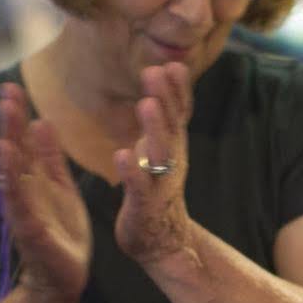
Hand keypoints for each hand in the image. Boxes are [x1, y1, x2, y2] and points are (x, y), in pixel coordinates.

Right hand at [0, 82, 89, 302]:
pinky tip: (8, 159)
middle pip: (14, 151)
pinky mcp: (28, 229)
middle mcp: (24, 191)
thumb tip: (42, 122)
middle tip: (6, 92)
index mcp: (35, 179)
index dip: (18, 115)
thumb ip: (50, 158)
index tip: (12, 87)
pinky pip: (19, 201)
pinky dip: (13, 180)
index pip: (23, 141)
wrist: (64, 277)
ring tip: (5, 118)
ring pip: (12, 173)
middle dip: (10, 123)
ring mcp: (23, 209)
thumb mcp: (61, 188)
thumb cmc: (61, 232)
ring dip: (8, 146)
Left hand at [113, 63, 194, 263]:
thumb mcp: (163, 146)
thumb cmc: (156, 187)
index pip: (181, 113)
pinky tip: (122, 155)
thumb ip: (165, 113)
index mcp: (175, 146)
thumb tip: (165, 69)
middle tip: (154, 71)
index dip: (179, 89)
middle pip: (173, 127)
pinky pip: (140, 187)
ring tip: (145, 104)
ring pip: (160, 154)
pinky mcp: (145, 205)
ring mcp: (161, 183)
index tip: (173, 63)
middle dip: (165, 99)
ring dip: (154, 128)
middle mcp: (172, 161)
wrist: (162, 239)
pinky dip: (132, 171)